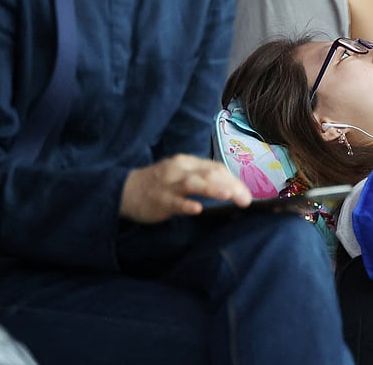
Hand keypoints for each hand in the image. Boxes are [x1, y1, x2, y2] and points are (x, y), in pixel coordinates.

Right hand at [120, 154, 251, 223]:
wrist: (124, 190)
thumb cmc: (160, 184)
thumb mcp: (182, 175)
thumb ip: (203, 178)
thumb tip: (231, 188)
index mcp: (189, 163)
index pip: (217, 168)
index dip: (234, 180)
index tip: (248, 194)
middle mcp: (180, 169)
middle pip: (210, 174)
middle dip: (231, 186)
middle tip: (246, 201)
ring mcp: (169, 184)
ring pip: (193, 183)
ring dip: (212, 189)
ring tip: (228, 195)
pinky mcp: (158, 199)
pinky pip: (173, 202)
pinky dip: (185, 204)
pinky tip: (196, 209)